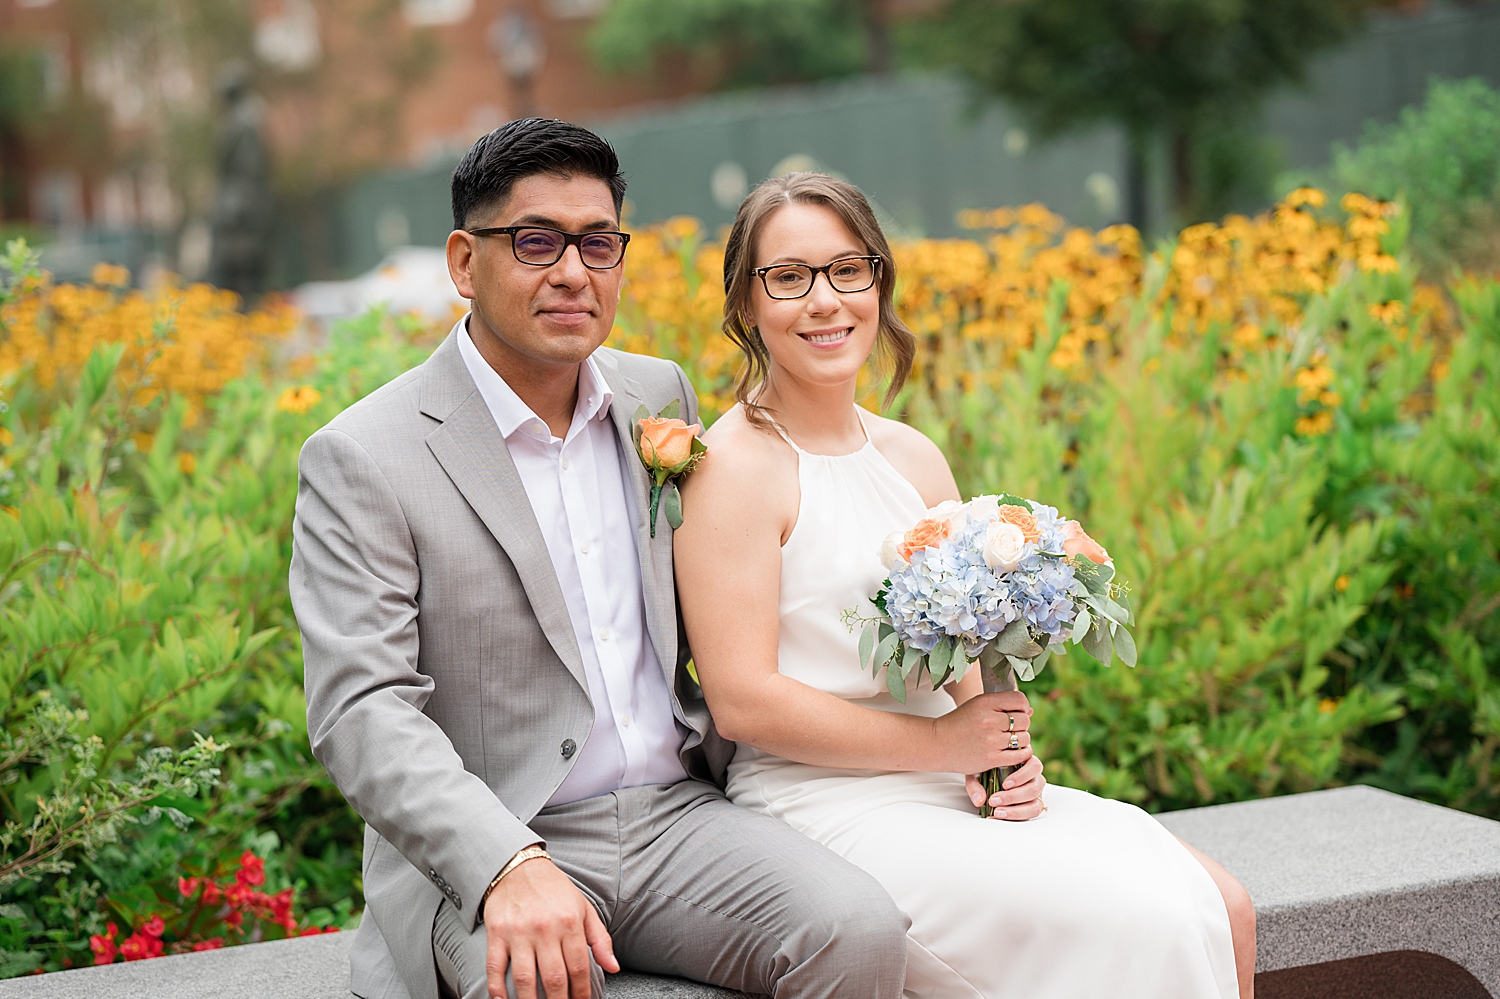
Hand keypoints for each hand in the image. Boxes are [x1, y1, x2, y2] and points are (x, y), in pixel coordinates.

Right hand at [483, 857, 618, 998]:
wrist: (519, 867)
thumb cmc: (554, 890)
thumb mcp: (584, 908)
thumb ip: (600, 940)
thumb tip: (613, 967)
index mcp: (570, 922)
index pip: (578, 968)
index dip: (582, 993)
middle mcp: (545, 928)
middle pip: (554, 978)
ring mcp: (519, 932)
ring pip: (524, 978)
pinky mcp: (497, 933)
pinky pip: (495, 967)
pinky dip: (497, 989)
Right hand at [932, 690, 1033, 774]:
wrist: (938, 743)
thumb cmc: (959, 723)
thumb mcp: (978, 706)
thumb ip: (1003, 705)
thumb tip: (1030, 710)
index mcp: (985, 702)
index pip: (1020, 700)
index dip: (1022, 706)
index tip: (1015, 712)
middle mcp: (989, 720)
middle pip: (1025, 720)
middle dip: (1021, 725)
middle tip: (1009, 729)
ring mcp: (991, 740)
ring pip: (1024, 738)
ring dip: (1021, 740)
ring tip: (1008, 740)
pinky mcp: (992, 758)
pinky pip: (1020, 755)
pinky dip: (1021, 753)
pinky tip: (1012, 751)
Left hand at [966, 753, 1046, 819]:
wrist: (985, 779)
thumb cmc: (986, 771)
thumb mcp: (977, 773)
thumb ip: (975, 785)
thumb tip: (979, 800)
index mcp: (1027, 763)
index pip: (1034, 766)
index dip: (1022, 776)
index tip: (1005, 785)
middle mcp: (1035, 779)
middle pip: (1034, 789)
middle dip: (1013, 797)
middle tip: (994, 800)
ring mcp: (1035, 794)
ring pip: (1034, 805)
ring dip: (1015, 810)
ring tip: (997, 812)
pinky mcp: (1032, 807)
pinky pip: (1030, 815)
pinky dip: (1015, 817)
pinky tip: (999, 817)